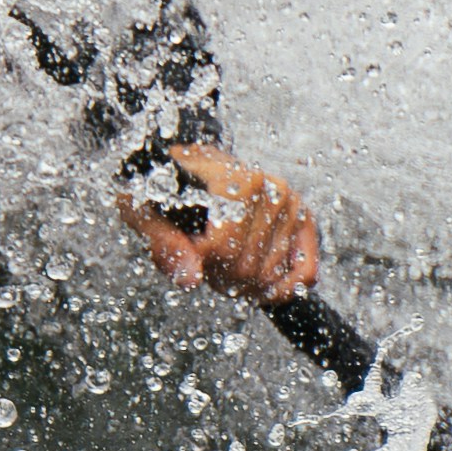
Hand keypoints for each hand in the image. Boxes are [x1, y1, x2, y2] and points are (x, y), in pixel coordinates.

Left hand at [121, 141, 319, 303]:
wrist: (185, 162)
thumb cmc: (161, 184)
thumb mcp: (147, 209)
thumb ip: (166, 244)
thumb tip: (190, 279)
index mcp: (238, 181)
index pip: (222, 250)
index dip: (200, 261)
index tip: (187, 252)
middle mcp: (272, 189)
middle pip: (246, 268)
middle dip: (220, 276)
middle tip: (204, 262)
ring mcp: (291, 204)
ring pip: (269, 277)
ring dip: (242, 284)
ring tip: (223, 263)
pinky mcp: (303, 219)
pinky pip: (304, 271)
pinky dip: (283, 288)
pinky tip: (261, 287)